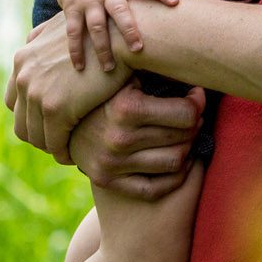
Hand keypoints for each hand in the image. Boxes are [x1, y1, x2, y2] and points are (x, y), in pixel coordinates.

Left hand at [6, 11, 143, 161]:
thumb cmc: (99, 33)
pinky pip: (54, 143)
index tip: (47, 122)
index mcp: (22, 60)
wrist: (120, 37)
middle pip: (21, 122)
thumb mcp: (59, 27)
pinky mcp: (56, 109)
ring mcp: (37, 93)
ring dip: (50, 147)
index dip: (29, 116)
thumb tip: (31, 39)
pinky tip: (75, 154)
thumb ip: (41, 36)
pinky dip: (63, 152)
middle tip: (58, 142)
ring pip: (35, 136)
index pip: (12, 101)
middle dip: (38, 135)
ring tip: (68, 150)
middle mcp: (23, 77)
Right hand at [50, 0, 176, 72]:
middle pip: (119, 11)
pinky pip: (73, 32)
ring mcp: (88, 1)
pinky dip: (76, 50)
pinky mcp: (72, 9)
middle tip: (137, 49)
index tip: (175, 2)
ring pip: (96, 26)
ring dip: (103, 49)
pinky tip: (81, 66)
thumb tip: (171, 8)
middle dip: (128, 30)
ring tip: (110, 68)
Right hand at [69, 81, 207, 198]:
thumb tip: (197, 76)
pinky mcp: (110, 183)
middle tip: (192, 116)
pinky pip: (156, 188)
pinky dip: (175, 176)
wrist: (64, 122)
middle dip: (194, 125)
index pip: (185, 114)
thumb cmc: (105, 92)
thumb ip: (156, 73)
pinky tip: (178, 161)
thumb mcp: (125, 77)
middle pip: (183, 138)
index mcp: (125, 108)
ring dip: (187, 149)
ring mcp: (113, 164)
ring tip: (184, 136)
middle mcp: (119, 139)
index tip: (196, 98)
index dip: (197, 104)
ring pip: (175, 163)